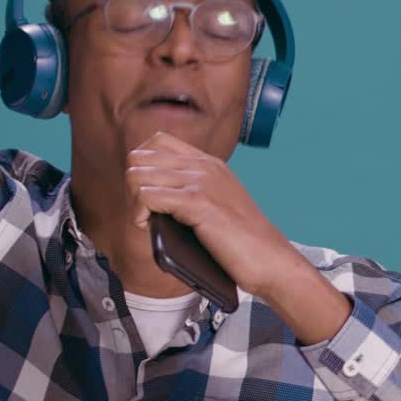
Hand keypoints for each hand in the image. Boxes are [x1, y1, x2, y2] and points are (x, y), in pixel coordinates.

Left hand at [125, 130, 295, 299]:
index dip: (141, 166)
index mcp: (209, 163)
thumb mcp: (217, 205)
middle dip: (131, 186)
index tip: (146, 194)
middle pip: (140, 157)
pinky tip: (148, 227)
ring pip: (138, 175)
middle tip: (142, 212)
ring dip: (133, 202)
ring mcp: (201, 181)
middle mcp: (204, 166)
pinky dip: (139, 214)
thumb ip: (192, 193)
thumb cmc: (242, 243)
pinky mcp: (197, 202)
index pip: (157, 141)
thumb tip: (153, 198)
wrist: (269, 258)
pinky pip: (147, 196)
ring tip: (145, 221)